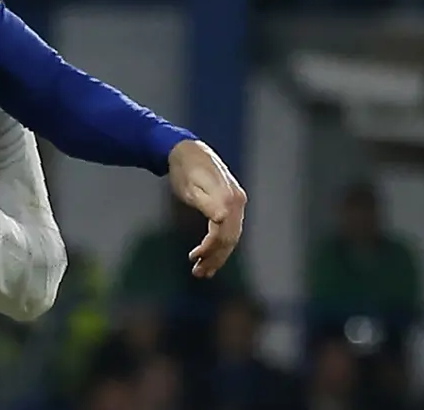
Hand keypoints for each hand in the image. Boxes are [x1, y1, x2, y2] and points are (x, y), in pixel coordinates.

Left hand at [167, 140, 246, 278]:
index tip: (193, 259)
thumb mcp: (191, 187)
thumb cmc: (185, 170)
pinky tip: (211, 256)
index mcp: (228, 198)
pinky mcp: (232, 204)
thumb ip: (207, 203)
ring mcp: (237, 203)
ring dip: (218, 255)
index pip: (222, 232)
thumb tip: (222, 219)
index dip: (209, 249)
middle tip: (198, 272)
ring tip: (203, 271)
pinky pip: (229, 229)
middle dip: (214, 257)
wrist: (187, 151)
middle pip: (229, 237)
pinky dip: (221, 245)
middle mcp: (237, 201)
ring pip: (231, 236)